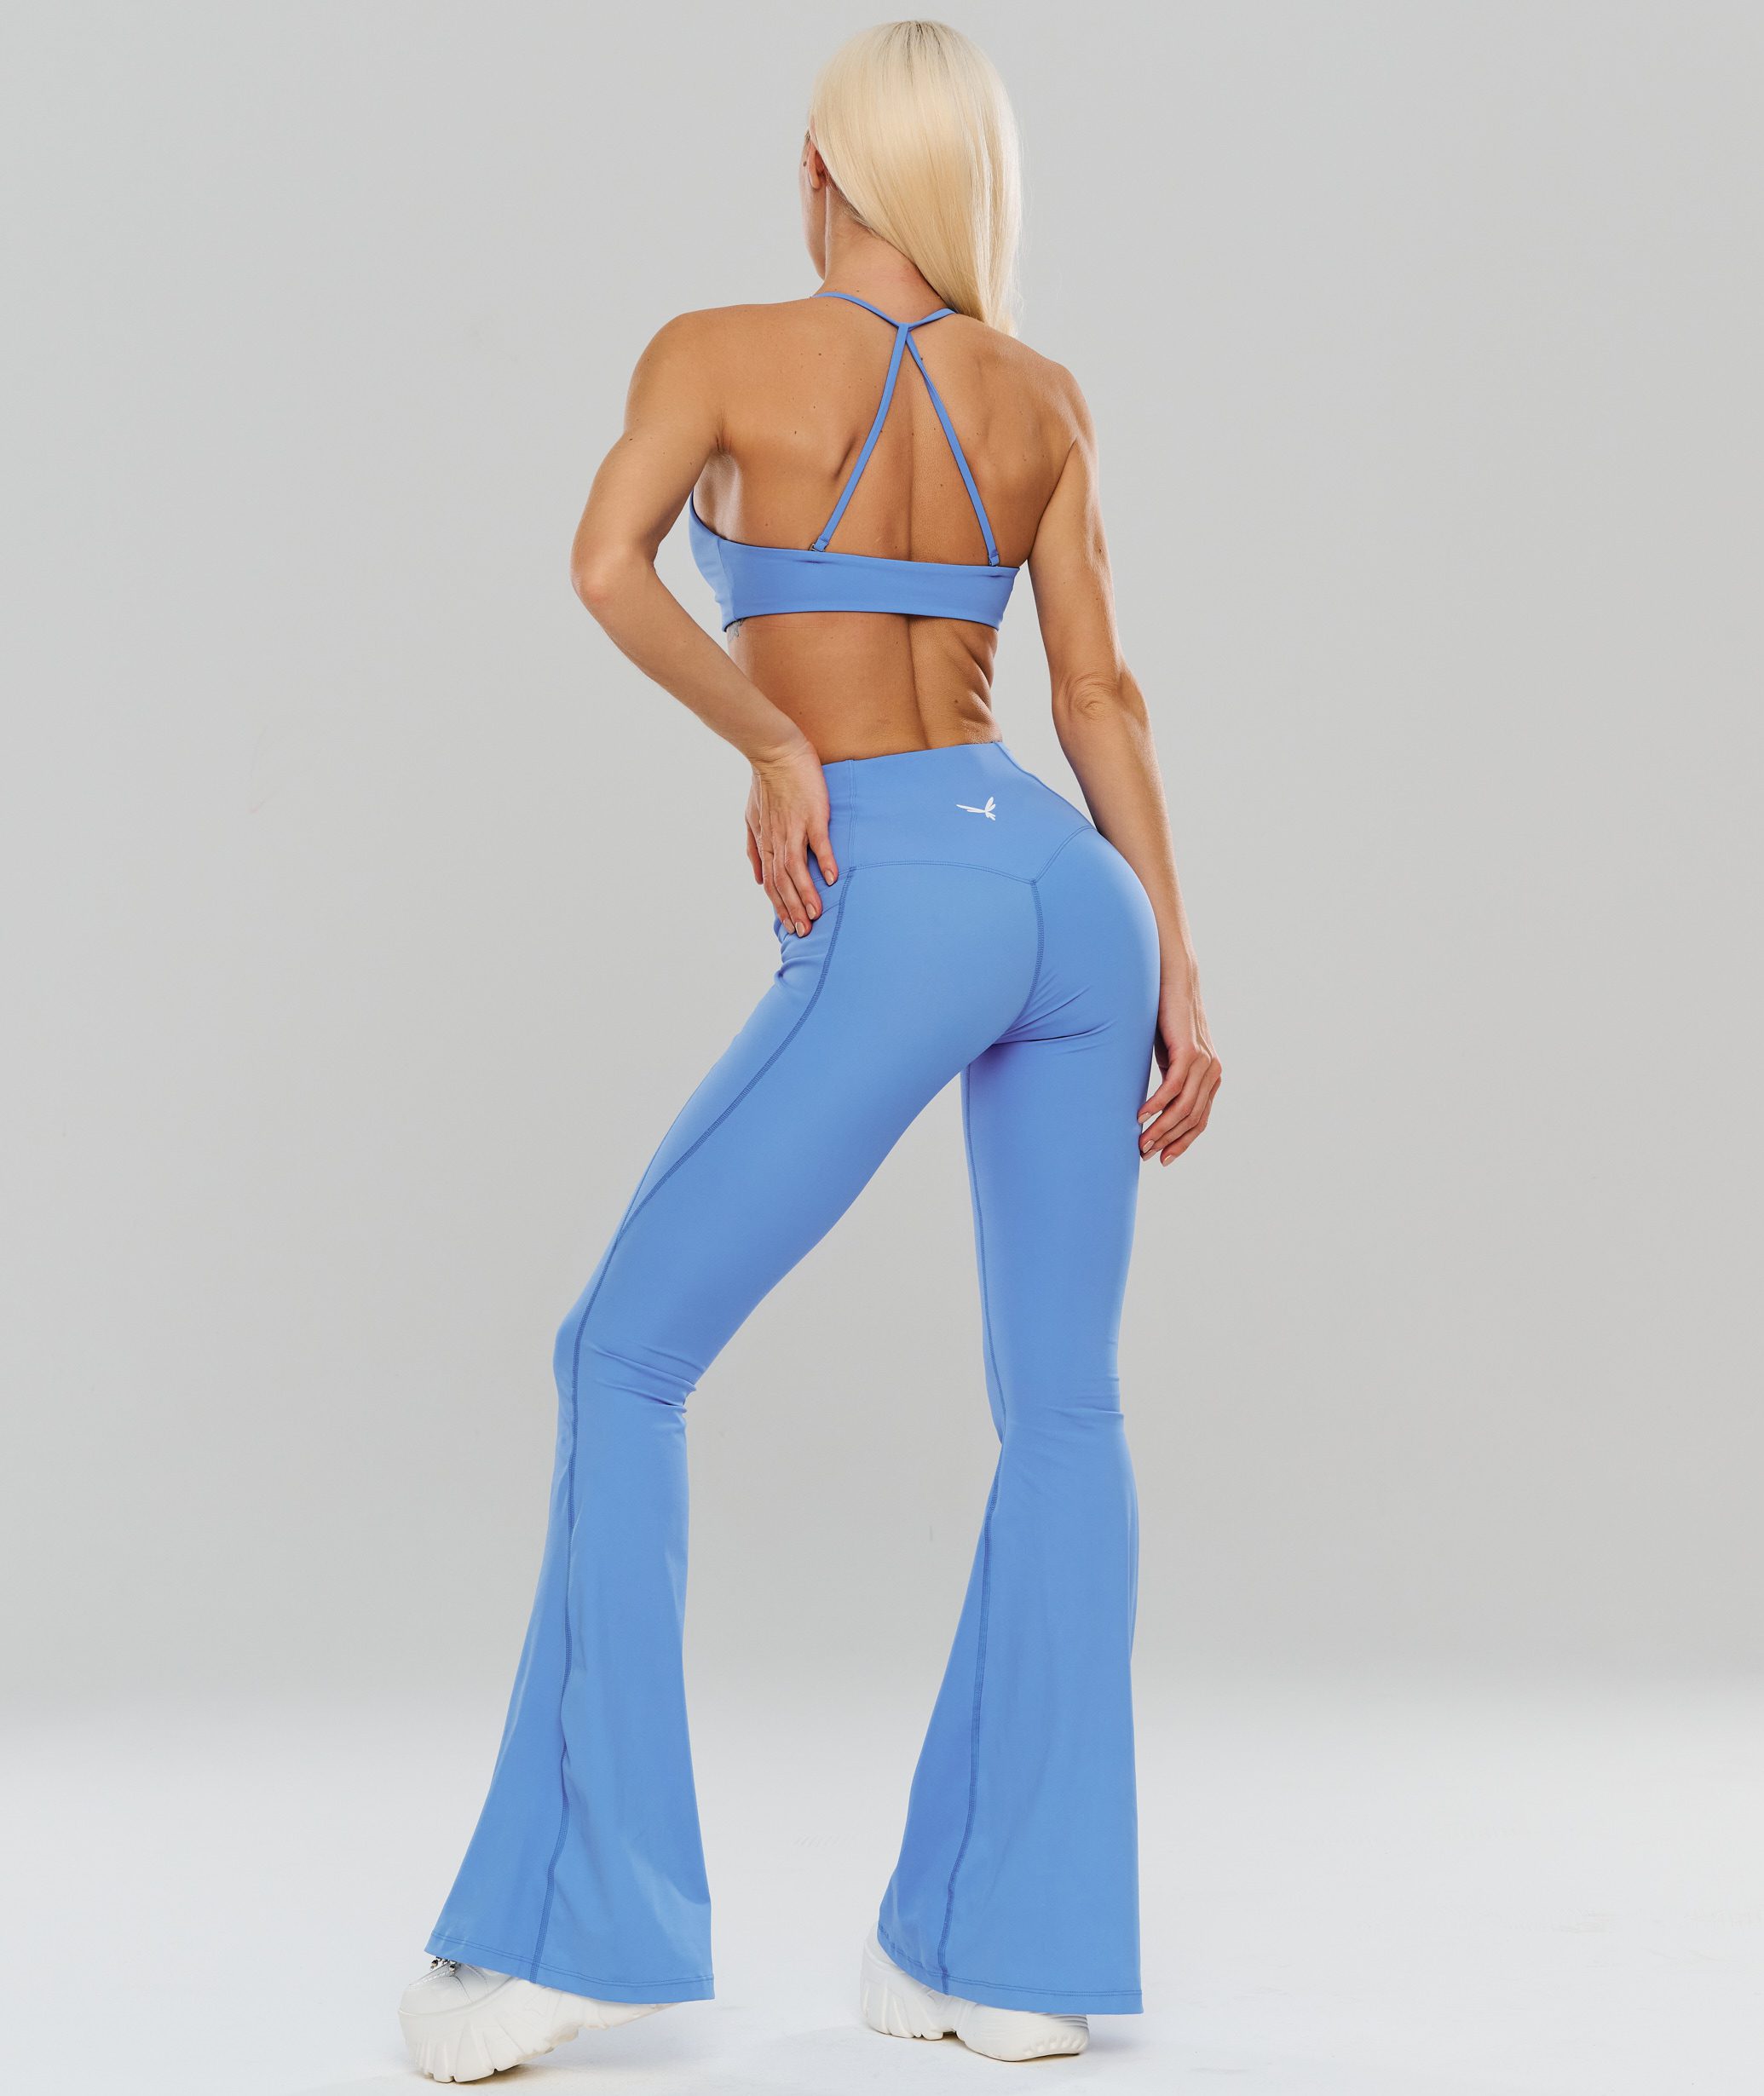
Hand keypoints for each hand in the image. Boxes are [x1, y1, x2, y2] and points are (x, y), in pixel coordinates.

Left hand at [744, 736, 836, 935]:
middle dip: (792, 909)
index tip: (790, 926)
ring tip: (816, 914)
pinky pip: (818, 842)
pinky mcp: (812, 815)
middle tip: (804, 932)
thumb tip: (756, 878)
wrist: (775, 752)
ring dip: (805, 894)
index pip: (771, 883)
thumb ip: (753, 849)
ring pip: (796, 869)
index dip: (780, 906)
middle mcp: (777, 841)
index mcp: (766, 843)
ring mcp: (795, 828)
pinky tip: (833, 879)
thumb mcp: (751, 819)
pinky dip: (824, 861)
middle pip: (782, 883)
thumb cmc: (765, 785)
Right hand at [1139, 975, 1220, 1164]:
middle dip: (1168, 1141)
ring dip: (1161, 1128)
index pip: (1199, 1120)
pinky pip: (1173, 1088)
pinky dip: (1156, 1105)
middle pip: (1192, 1120)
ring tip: (1140, 1141)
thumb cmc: (1166, 1018)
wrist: (1174, 980)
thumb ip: (1170, 1078)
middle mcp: (1212, 1072)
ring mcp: (1204, 1062)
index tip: (1163, 1159)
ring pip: (1183, 1108)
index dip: (1182, 1143)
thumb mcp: (1170, 1055)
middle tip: (1144, 1154)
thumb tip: (1153, 1106)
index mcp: (1210, 1077)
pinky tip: (1141, 1116)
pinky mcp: (1189, 1052)